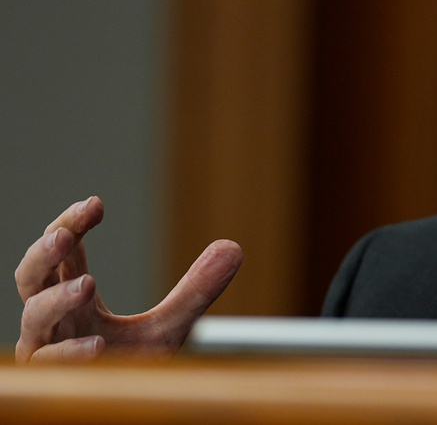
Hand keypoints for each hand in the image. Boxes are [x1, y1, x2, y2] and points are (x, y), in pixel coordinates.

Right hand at [15, 196, 242, 362]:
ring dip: (55, 300)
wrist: (121, 411)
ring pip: (33, 317)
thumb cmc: (129, 369)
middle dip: (44, 252)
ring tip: (87, 285)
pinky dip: (70, 354)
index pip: (65, 252)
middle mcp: (54, 320)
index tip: (95, 203)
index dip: (72, 224)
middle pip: (32, 276)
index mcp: (74, 298)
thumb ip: (195, 290)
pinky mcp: (52, 383)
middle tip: (65, 234)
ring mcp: (47, 351)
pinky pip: (50, 366)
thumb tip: (234, 248)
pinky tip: (96, 346)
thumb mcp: (168, 327)